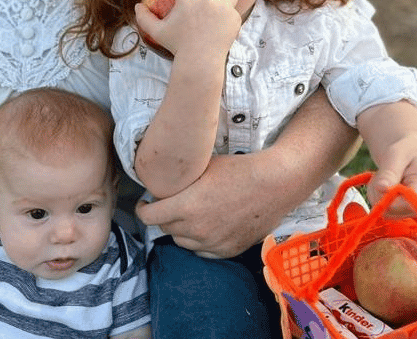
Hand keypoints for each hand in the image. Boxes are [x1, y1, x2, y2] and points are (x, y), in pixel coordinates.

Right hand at [134, 0, 239, 59]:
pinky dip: (229, 18)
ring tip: (221, 5)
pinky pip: (235, 12)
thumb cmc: (177, 47)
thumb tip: (137, 6)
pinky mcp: (234, 18)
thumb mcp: (157, 33)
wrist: (200, 62)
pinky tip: (224, 25)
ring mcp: (223, 8)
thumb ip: (145, 18)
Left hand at [136, 153, 288, 257]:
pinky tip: (203, 226)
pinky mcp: (227, 250)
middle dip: (163, 216)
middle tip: (167, 205)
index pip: (150, 216)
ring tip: (186, 215)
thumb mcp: (204, 165)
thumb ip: (181, 178)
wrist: (274, 184)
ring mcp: (213, 243)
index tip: (144, 203)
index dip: (143, 209)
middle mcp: (197, 229)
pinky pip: (201, 251)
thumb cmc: (239, 169)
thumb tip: (161, 179)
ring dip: (179, 229)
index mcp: (187, 206)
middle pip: (165, 228)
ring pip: (182, 242)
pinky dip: (198, 241)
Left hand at [366, 139, 416, 217]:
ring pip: (386, 212)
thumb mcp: (396, 154)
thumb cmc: (405, 150)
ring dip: (376, 194)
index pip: (410, 204)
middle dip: (381, 193)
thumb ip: (390, 172)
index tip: (379, 185)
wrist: (409, 152)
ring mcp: (414, 210)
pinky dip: (376, 197)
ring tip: (382, 176)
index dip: (391, 200)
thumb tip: (381, 188)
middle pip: (396, 211)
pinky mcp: (403, 212)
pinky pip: (382, 210)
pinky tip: (382, 184)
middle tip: (380, 174)